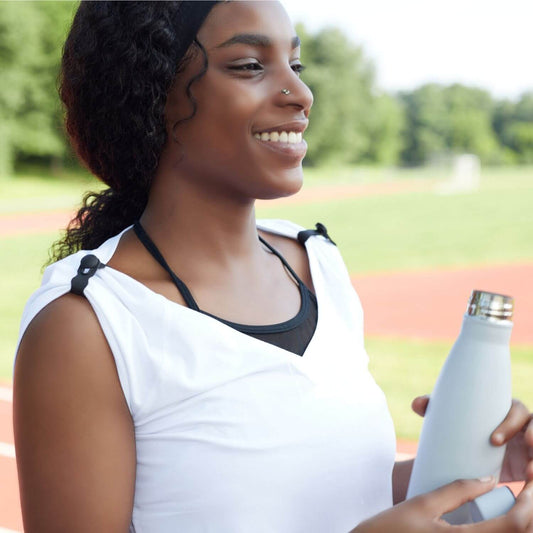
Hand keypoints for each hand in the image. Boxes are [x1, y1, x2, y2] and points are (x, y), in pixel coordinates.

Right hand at [353, 478, 532, 531]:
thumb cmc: (390, 530)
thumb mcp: (423, 504)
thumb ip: (458, 491)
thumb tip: (489, 479)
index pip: (516, 524)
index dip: (530, 500)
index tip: (530, 478)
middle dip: (531, 512)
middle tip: (528, 487)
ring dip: (520, 523)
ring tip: (519, 501)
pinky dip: (505, 530)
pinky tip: (503, 519)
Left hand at [412, 396, 532, 482]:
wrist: (467, 454)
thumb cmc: (459, 429)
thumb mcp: (448, 419)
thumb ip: (433, 408)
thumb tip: (417, 404)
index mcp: (505, 410)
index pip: (516, 410)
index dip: (510, 423)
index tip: (494, 440)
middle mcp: (521, 426)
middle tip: (522, 450)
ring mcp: (528, 445)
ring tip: (528, 474)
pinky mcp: (529, 461)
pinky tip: (530, 481)